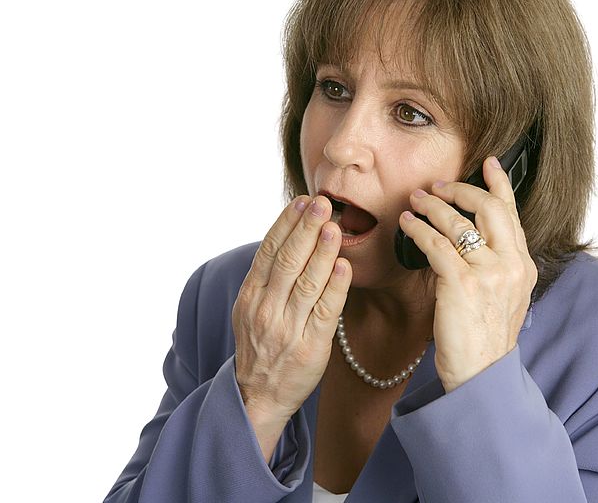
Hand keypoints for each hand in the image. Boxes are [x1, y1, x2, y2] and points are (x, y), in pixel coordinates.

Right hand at [232, 195, 351, 421]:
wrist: (258, 396)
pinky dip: (336, 286)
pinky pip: (326, 311)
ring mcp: (288, 329)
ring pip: (307, 282)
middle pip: (288, 261)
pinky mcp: (311, 346)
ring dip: (323, 252)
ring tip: (334, 226)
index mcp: (251, 296)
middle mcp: (266, 310)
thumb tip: (291, 236)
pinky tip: (345, 266)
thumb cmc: (262, 345)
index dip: (286, 224)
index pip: (269, 252)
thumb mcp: (252, 309)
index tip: (302, 202)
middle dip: (306, 229)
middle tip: (322, 203)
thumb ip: (269, 278)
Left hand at [398, 156, 537, 391]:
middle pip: (489, 208)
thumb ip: (498, 266)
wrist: (480, 374)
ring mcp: (489, 273)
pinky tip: (406, 224)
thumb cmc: (485, 339)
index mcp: (524, 267)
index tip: (489, 163)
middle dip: (461, 190)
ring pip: (459, 222)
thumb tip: (474, 236)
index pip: (512, 214)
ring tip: (415, 200)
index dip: (500, 184)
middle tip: (438, 186)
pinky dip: (418, 228)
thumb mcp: (505, 298)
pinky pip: (436, 243)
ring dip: (432, 205)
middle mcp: (512, 265)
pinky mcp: (461, 282)